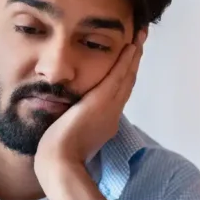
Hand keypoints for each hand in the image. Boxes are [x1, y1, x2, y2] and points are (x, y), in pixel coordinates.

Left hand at [34, 31, 145, 173]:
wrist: (60, 162)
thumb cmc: (58, 153)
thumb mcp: (69, 133)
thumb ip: (73, 121)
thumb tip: (68, 112)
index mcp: (105, 121)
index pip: (118, 94)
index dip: (125, 75)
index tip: (129, 61)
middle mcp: (112, 113)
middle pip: (127, 82)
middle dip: (134, 62)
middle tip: (141, 41)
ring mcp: (110, 107)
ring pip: (127, 76)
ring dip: (135, 55)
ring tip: (141, 37)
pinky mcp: (102, 101)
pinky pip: (118, 76)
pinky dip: (126, 60)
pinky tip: (131, 46)